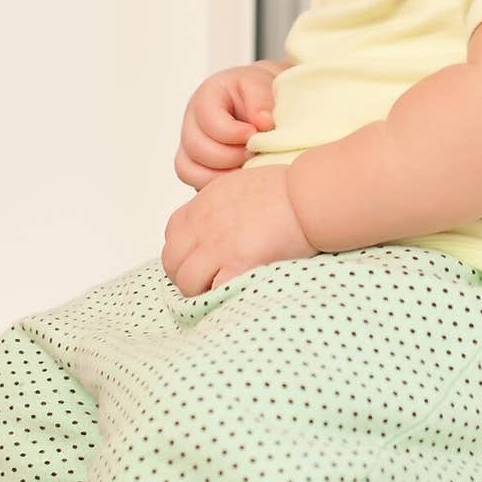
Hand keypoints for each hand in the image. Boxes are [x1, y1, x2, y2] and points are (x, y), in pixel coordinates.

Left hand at [161, 163, 317, 295]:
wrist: (309, 195)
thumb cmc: (285, 190)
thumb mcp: (238, 186)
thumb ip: (218, 207)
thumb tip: (216, 226)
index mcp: (202, 204)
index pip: (173, 236)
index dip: (186, 252)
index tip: (203, 259)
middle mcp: (202, 224)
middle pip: (172, 261)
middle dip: (187, 274)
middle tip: (212, 279)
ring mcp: (217, 246)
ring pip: (187, 282)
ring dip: (203, 288)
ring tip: (226, 287)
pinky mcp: (237, 263)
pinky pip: (213, 291)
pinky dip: (222, 295)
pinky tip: (239, 289)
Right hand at [174, 63, 281, 190]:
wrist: (258, 103)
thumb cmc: (259, 93)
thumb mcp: (262, 85)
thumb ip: (261, 100)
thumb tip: (263, 123)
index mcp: (207, 96)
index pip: (208, 120)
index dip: (233, 133)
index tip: (255, 134)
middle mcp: (192, 122)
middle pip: (195, 147)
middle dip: (229, 156)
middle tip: (253, 154)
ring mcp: (190, 146)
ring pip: (187, 170)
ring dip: (220, 176)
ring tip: (247, 169)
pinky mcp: (195, 167)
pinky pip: (194, 184)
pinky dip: (215, 186)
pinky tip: (238, 180)